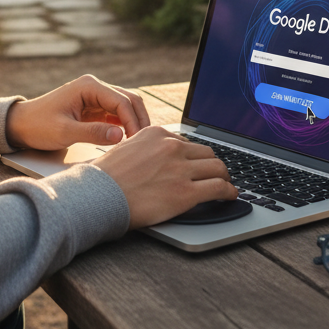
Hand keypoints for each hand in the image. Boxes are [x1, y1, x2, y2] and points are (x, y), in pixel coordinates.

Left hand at [5, 74, 150, 150]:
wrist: (21, 125)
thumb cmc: (38, 126)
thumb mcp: (64, 132)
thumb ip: (93, 133)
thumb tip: (121, 136)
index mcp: (89, 86)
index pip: (122, 101)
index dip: (133, 121)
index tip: (137, 142)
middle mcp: (95, 87)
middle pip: (129, 99)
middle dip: (139, 120)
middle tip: (145, 143)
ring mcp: (96, 97)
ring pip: (126, 106)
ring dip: (134, 122)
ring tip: (139, 144)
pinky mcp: (94, 108)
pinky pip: (117, 114)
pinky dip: (125, 126)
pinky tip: (128, 141)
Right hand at [92, 126, 237, 227]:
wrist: (98, 195)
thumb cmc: (105, 177)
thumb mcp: (125, 149)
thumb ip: (145, 149)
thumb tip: (154, 159)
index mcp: (156, 133)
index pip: (186, 142)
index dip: (194, 156)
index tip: (198, 164)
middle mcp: (171, 146)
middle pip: (206, 152)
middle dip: (212, 164)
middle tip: (215, 174)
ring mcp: (180, 168)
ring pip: (217, 167)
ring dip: (224, 177)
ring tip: (226, 185)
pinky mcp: (186, 192)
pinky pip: (219, 188)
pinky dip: (229, 192)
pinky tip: (231, 196)